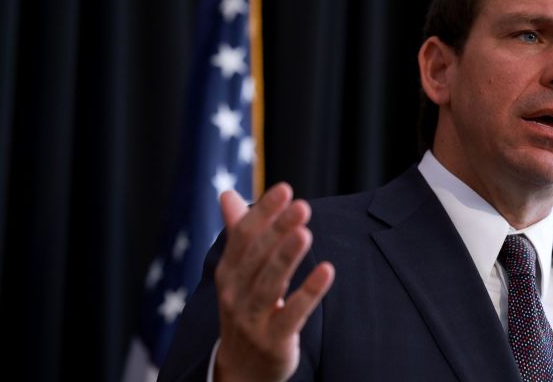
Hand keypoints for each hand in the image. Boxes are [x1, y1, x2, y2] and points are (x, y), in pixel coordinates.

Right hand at [214, 184, 334, 381]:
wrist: (241, 370)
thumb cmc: (245, 310)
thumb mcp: (238, 274)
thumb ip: (238, 234)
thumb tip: (226, 194)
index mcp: (229, 273)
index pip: (243, 237)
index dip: (263, 213)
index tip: (284, 189)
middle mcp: (235, 294)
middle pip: (257, 257)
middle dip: (278, 229)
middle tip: (302, 205)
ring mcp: (252, 319)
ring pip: (269, 284)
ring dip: (286, 257)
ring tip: (305, 232)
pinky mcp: (274, 341)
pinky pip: (291, 314)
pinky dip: (308, 292)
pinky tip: (326, 270)